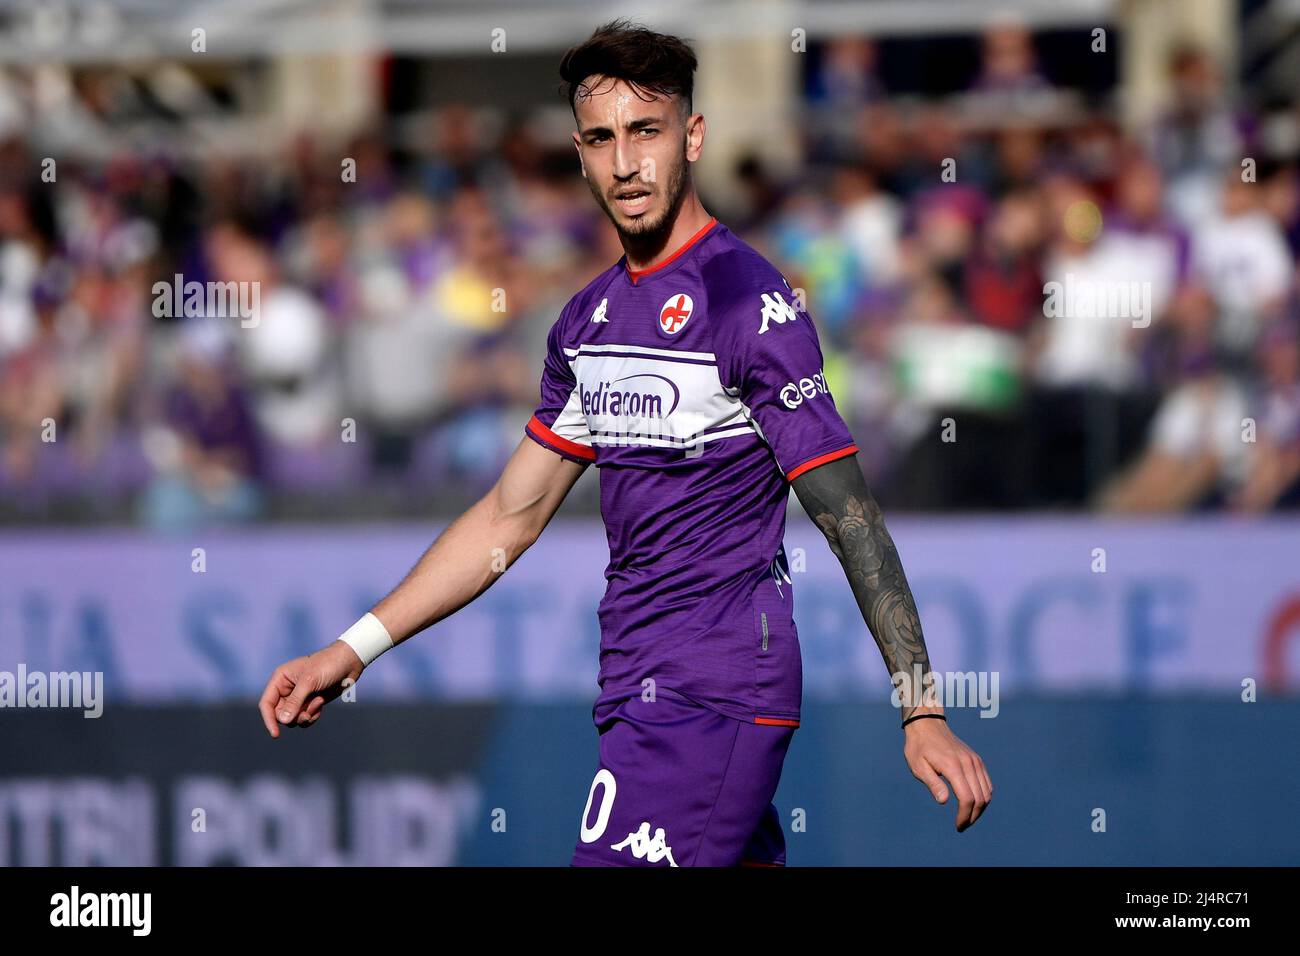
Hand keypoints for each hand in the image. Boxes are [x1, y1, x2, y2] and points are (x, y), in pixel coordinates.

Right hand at [258, 641, 364, 737]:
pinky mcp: (310, 702)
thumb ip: (295, 701)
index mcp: (280, 679)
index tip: (276, 734)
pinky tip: (321, 705)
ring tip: (317, 704)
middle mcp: (287, 689)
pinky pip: (304, 718)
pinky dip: (312, 716)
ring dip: (305, 717)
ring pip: (292, 718)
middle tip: (307, 713)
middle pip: (279, 714)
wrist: (349, 662)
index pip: (266, 704)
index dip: (268, 720)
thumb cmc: (327, 665)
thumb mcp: (309, 682)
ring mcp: (299, 696)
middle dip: (293, 717)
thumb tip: (283, 721)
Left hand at [903, 716, 991, 830]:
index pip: (966, 798)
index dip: (964, 816)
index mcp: (953, 766)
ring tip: (968, 818)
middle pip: (980, 798)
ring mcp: (975, 761)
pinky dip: (984, 797)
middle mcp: (968, 764)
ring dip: (980, 809)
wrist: (928, 725)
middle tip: (962, 826)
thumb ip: (933, 783)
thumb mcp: (919, 766)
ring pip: (987, 792)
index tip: (958, 826)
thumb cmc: (919, 747)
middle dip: (973, 816)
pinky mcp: (976, 760)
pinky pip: (987, 783)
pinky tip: (974, 804)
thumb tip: (944, 801)